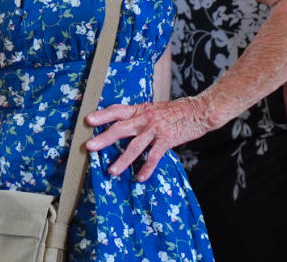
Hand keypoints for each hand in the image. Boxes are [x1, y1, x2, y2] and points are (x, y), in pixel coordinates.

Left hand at [84, 96, 211, 180]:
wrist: (199, 111)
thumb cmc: (175, 111)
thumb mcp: (153, 109)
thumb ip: (138, 116)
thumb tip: (123, 123)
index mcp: (139, 110)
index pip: (116, 110)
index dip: (102, 115)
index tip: (88, 120)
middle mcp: (144, 119)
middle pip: (120, 129)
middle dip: (104, 138)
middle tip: (89, 147)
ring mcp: (155, 130)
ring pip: (135, 146)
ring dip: (122, 159)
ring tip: (111, 171)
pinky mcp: (167, 141)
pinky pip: (154, 156)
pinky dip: (147, 168)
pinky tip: (140, 178)